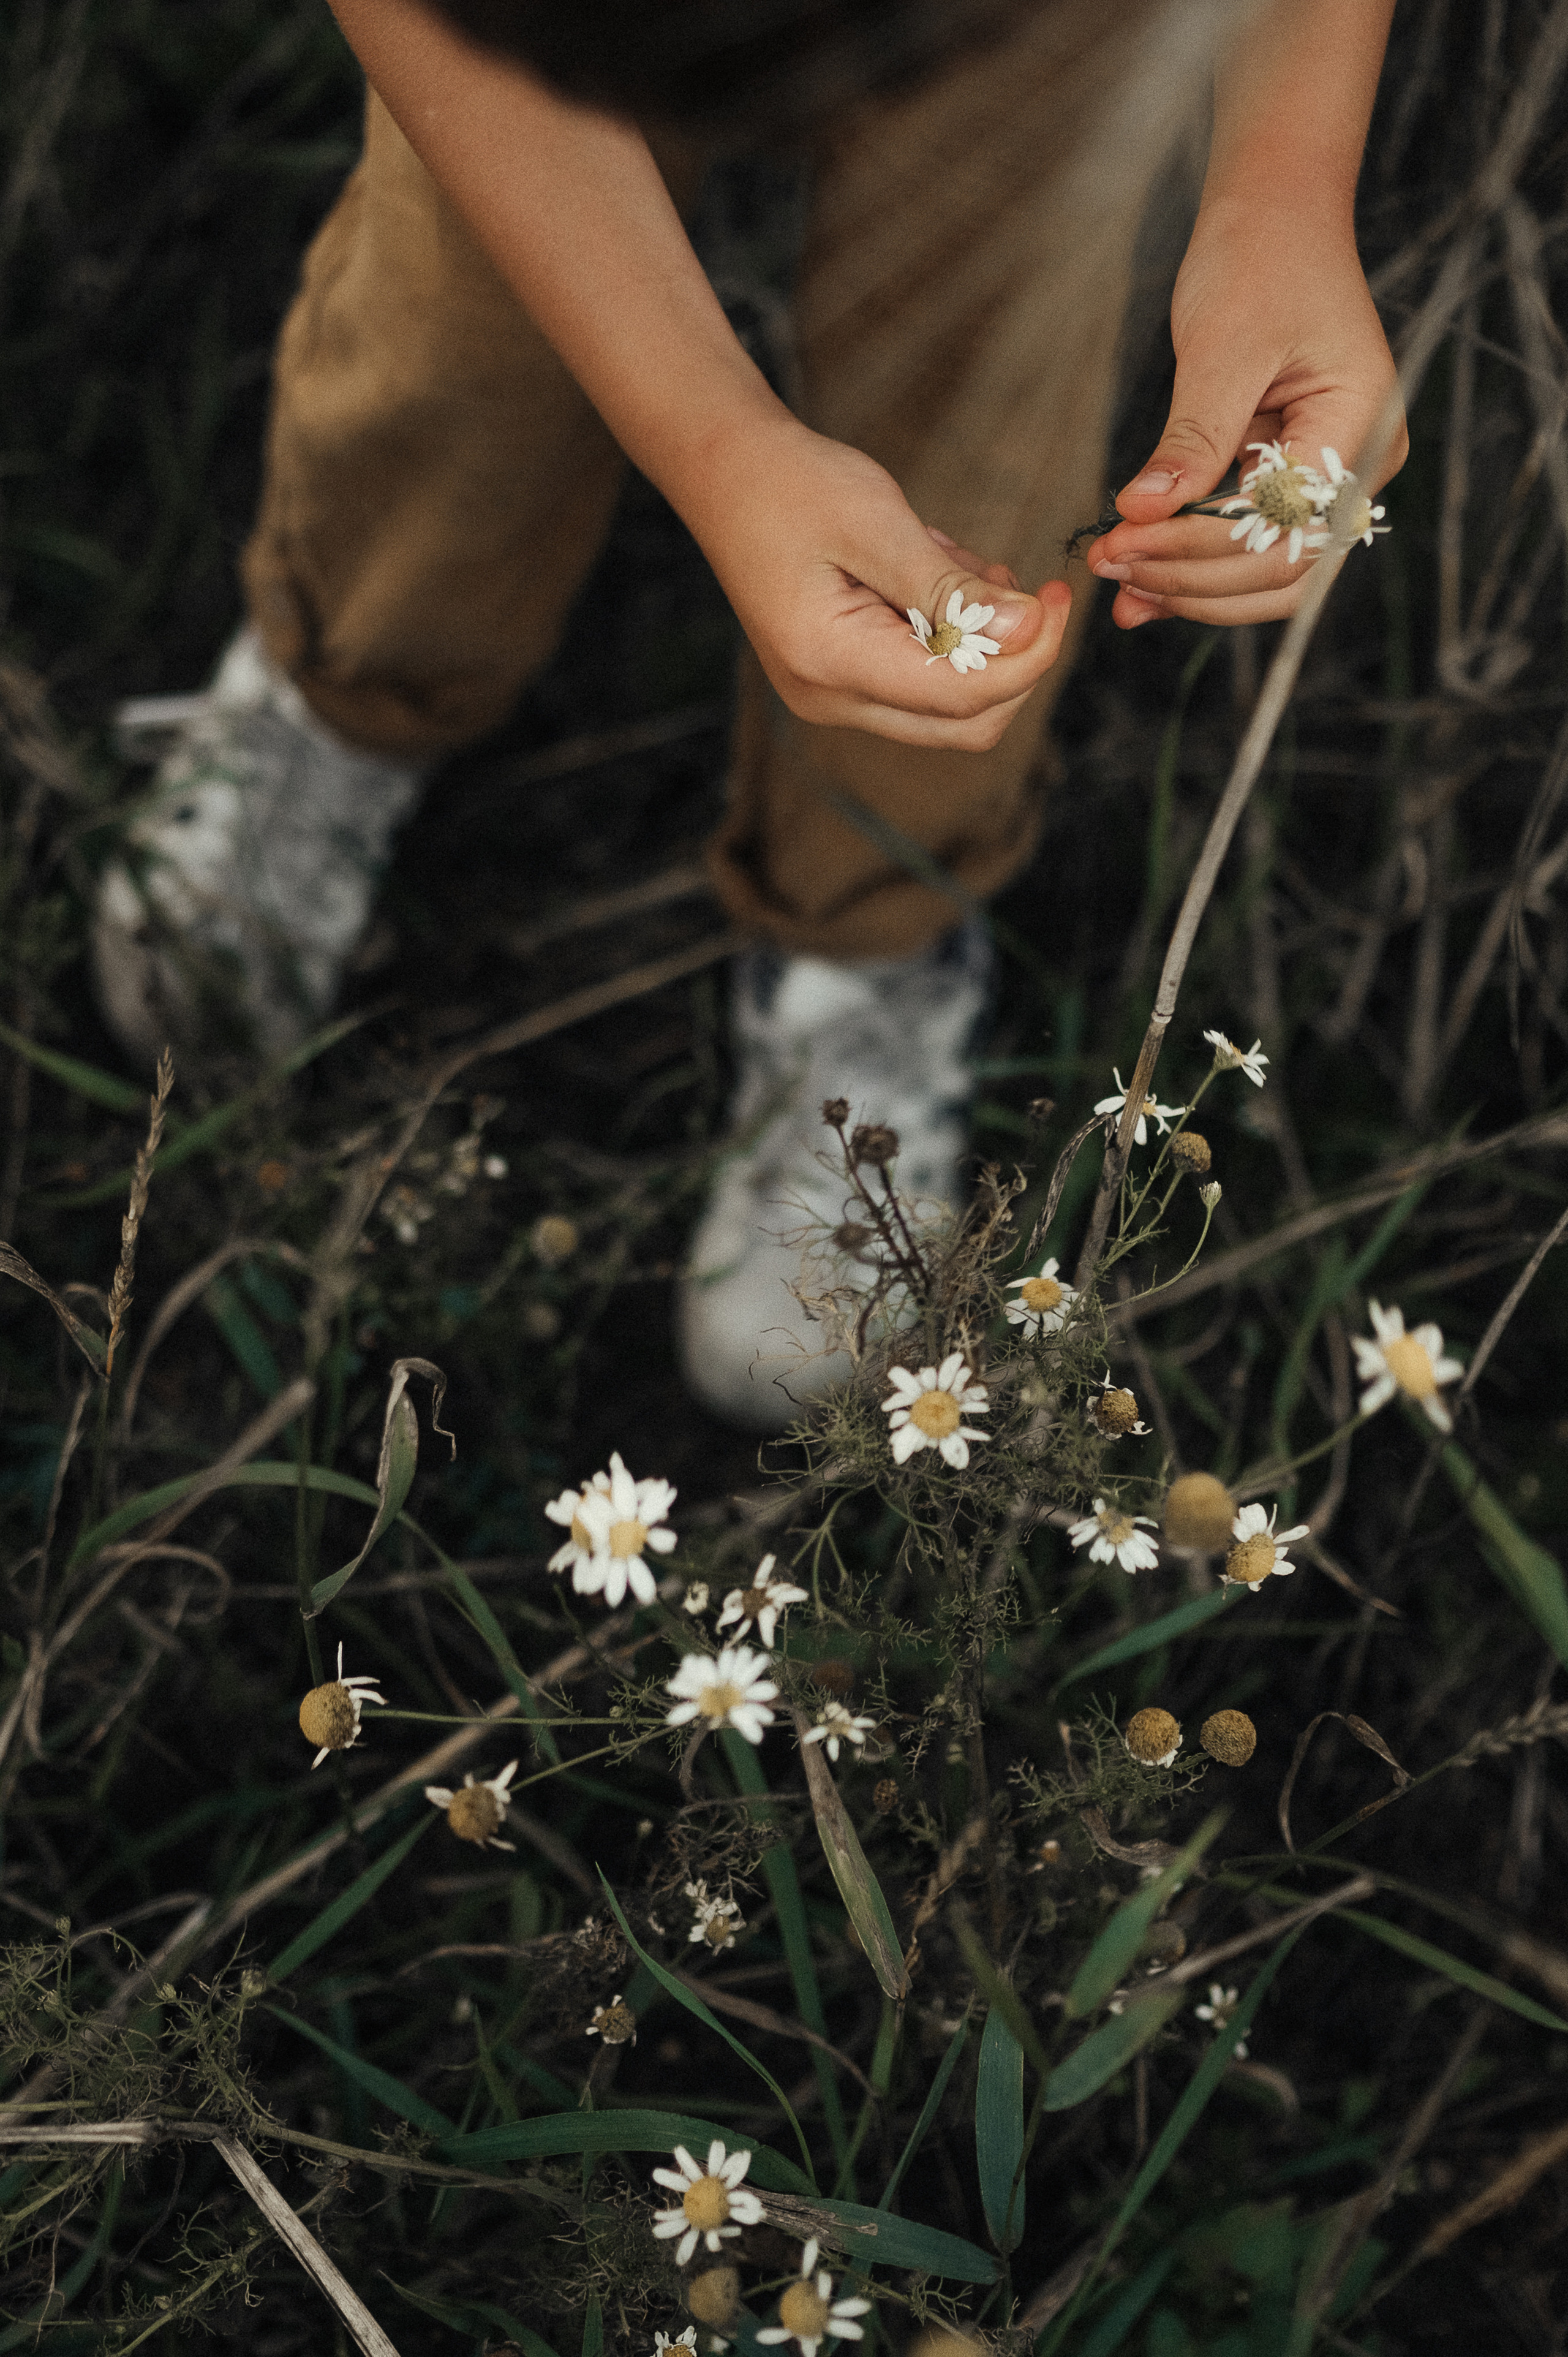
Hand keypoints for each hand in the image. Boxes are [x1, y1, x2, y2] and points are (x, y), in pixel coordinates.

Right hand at [688, 409, 1071, 749]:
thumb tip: (1027, 628)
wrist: (726, 475)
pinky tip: (934, 574)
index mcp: (832, 662)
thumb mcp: (878, 522)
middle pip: (965, 723)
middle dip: (1016, 662)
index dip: (1030, 655)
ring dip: (982, 644)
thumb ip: (951, 586)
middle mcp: (830, 699)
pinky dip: (952, 636)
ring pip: (950, 708)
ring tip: (955, 562)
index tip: (1058, 597)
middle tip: (1032, 590)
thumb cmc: (794, 485)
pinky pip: (923, 682)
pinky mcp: (843, 682)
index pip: (964, 695)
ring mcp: (833, 698)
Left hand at [1086, 202, 1406, 629]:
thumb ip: (1192, 438)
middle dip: (1191, 580)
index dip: (1198, 550)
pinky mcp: (1290, 480)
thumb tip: (1142, 512)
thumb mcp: (1223, 346)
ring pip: (1266, 573)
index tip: (1122, 543)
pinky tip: (1139, 576)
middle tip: (1111, 570)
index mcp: (1360, 426)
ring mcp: (1329, 478)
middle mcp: (1358, 465)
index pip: (1281, 528)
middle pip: (1280, 570)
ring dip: (1190, 588)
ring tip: (1117, 583)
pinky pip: (1247, 543)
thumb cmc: (1262, 259)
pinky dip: (1194, 564)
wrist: (1277, 216)